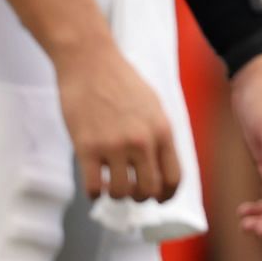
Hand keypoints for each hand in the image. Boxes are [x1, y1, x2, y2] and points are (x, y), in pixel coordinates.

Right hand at [55, 42, 180, 201]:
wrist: (90, 62)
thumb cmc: (121, 80)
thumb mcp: (154, 105)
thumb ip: (158, 134)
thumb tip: (160, 163)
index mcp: (163, 130)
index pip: (174, 177)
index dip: (167, 195)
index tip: (159, 199)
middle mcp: (142, 142)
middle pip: (149, 190)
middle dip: (141, 196)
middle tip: (131, 191)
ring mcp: (114, 146)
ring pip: (122, 193)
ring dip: (117, 195)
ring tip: (111, 185)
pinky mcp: (87, 148)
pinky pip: (94, 187)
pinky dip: (95, 192)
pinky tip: (94, 182)